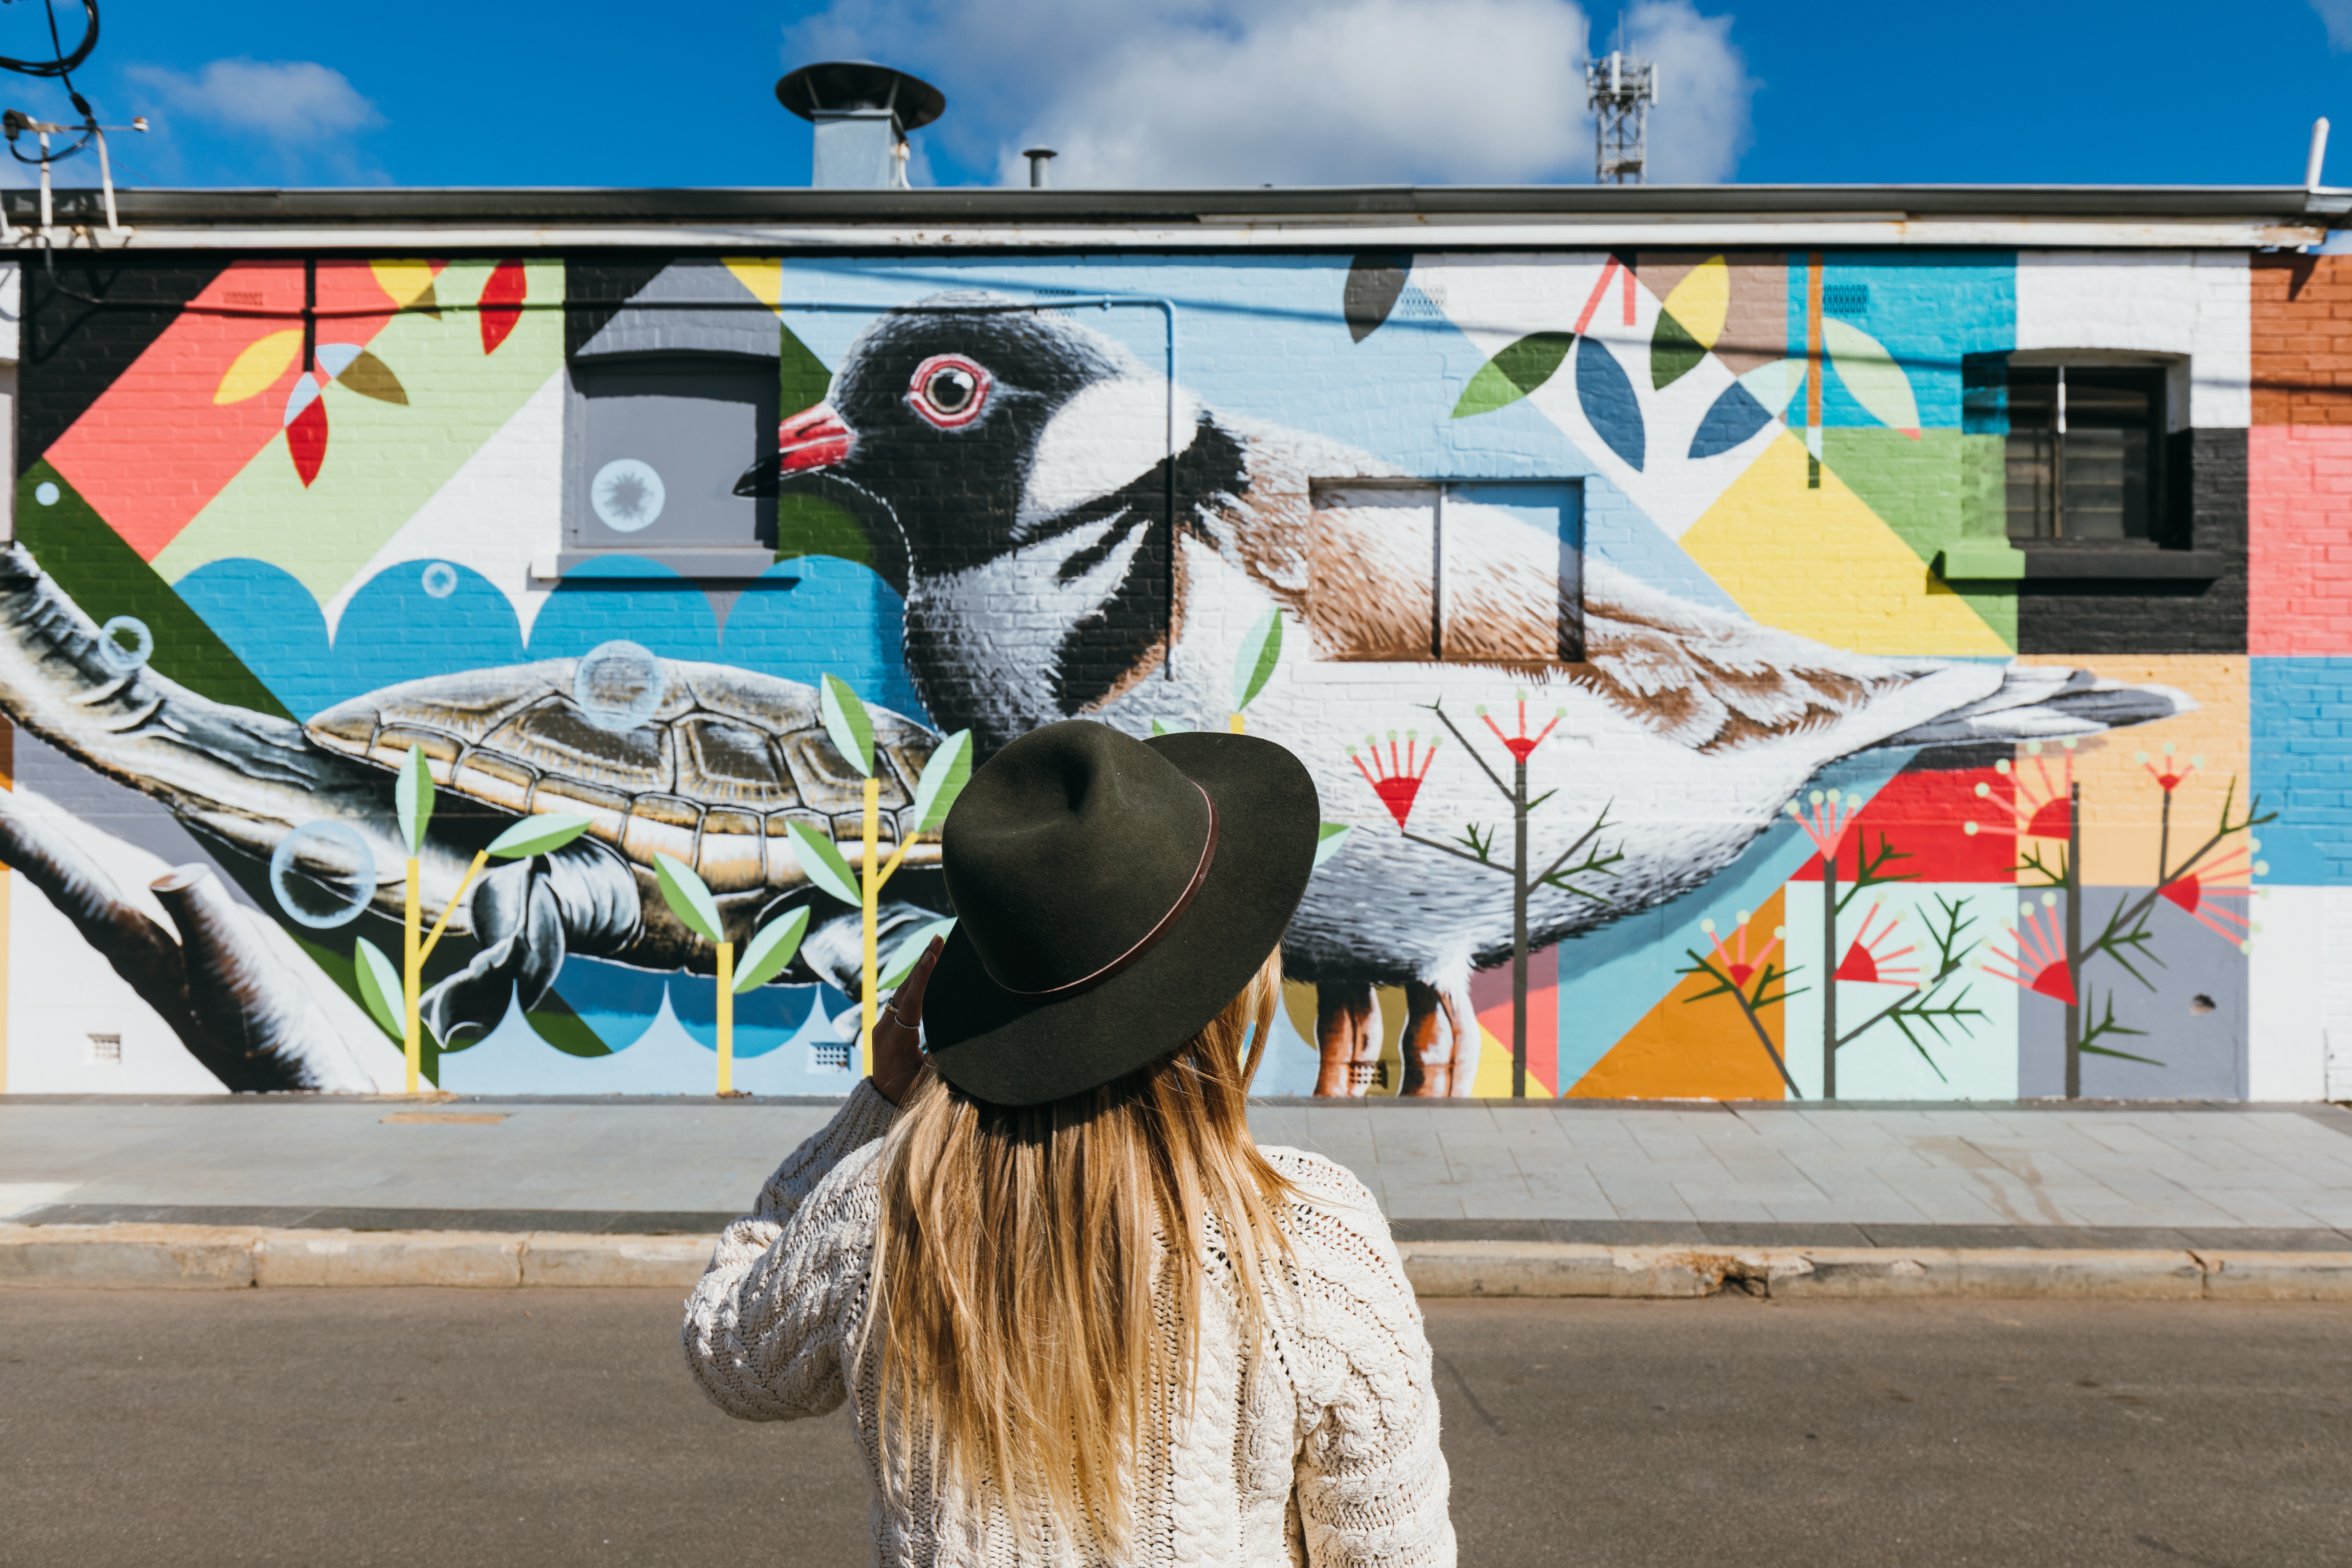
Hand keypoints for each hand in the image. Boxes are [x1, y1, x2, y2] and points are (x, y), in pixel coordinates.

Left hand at [870, 936, 941, 1106]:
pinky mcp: (885, 1027)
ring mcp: (882, 1026)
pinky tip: (925, 971)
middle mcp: (884, 1028)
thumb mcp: (928, 1080)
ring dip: (919, 971)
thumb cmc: (907, 1094)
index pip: (912, 1000)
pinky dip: (914, 984)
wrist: (881, 1103)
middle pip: (905, 989)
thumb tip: (963, 1039)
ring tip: (935, 948)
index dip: (924, 975)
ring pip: (902, 992)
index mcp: (894, 1039)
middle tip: (938, 938)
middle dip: (923, 963)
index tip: (933, 952)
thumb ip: (943, 1058)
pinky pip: (900, 1000)